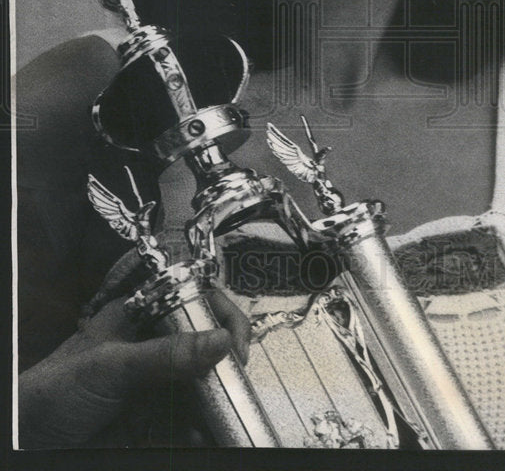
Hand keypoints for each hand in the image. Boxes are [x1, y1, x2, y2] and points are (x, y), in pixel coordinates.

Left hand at [18, 287, 249, 447]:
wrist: (29, 443)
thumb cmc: (56, 391)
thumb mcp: (111, 367)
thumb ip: (166, 354)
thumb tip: (222, 340)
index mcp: (143, 316)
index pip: (195, 300)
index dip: (221, 314)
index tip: (236, 341)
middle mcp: (155, 347)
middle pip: (207, 344)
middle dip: (227, 362)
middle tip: (237, 380)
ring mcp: (156, 385)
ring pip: (203, 386)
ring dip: (217, 400)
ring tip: (223, 415)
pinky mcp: (154, 421)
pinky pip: (189, 421)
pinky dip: (201, 428)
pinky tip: (201, 436)